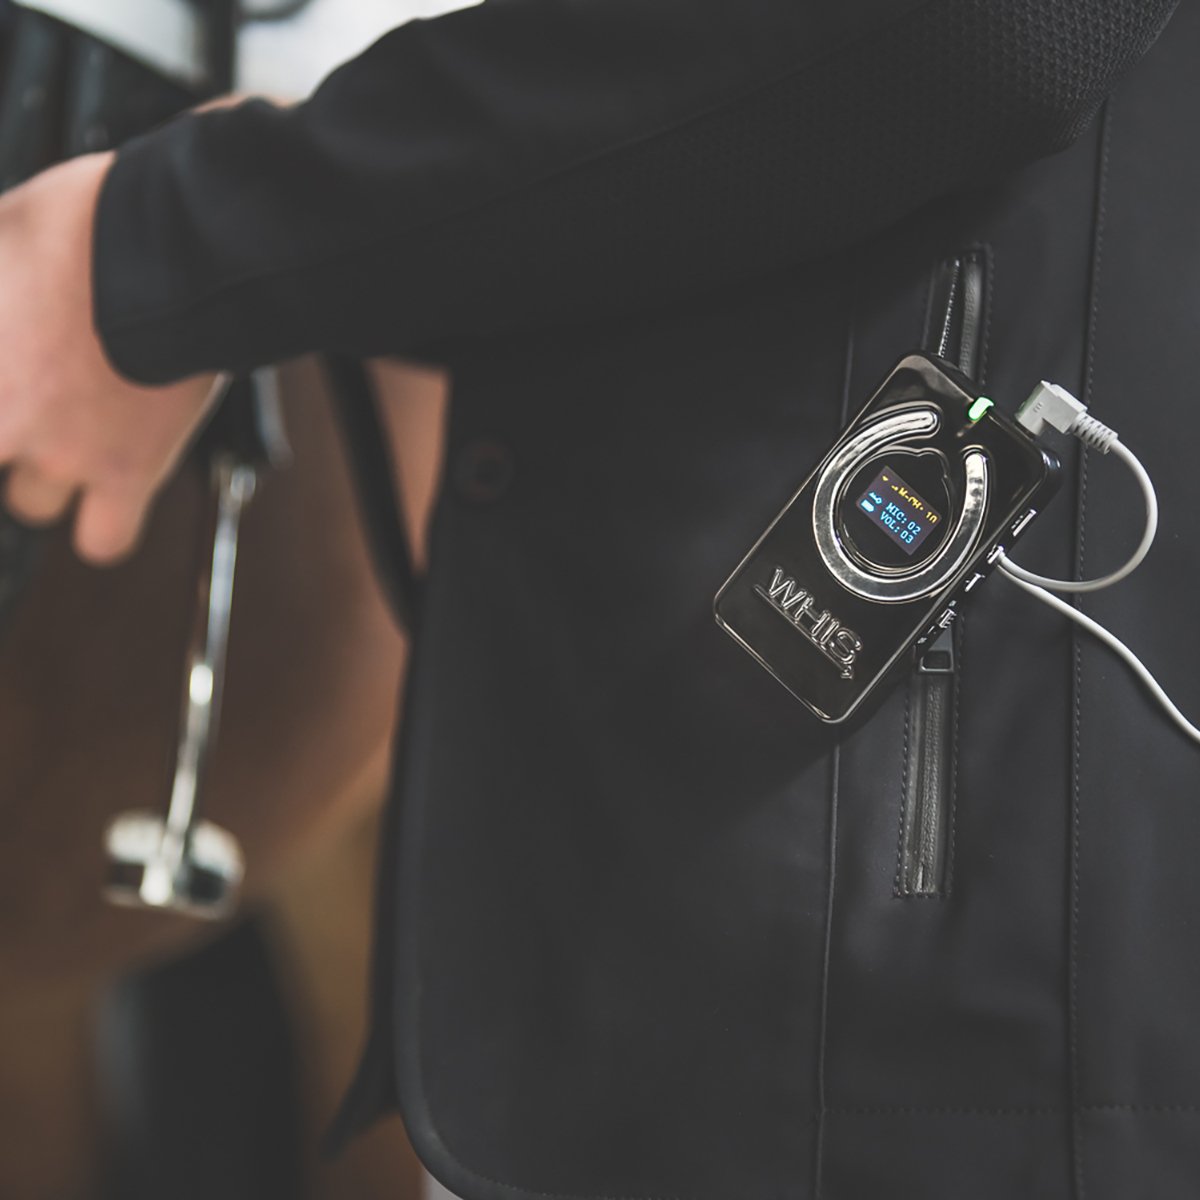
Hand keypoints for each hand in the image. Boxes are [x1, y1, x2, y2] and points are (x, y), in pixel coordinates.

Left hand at [0, 152, 222, 563]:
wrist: (183, 249)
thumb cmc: (93, 224)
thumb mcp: (4, 225)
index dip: (1, 400)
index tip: (14, 378)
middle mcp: (10, 415)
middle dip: (11, 432)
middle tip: (37, 399)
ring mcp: (64, 450)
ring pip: (30, 503)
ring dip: (42, 476)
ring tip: (74, 436)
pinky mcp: (130, 471)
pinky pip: (104, 539)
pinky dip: (103, 525)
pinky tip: (112, 494)